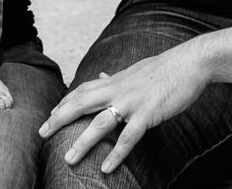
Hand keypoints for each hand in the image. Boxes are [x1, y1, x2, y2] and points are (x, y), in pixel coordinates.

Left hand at [39, 46, 208, 174]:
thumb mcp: (134, 72)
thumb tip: (101, 77)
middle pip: (80, 104)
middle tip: (42, 134)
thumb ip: (116, 78)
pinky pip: (128, 137)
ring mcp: (131, 102)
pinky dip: (117, 154)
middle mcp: (117, 90)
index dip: (64, 103)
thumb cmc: (163, 70)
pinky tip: (107, 168)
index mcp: (115, 81)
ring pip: (100, 123)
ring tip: (68, 158)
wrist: (189, 63)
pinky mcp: (147, 114)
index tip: (50, 115)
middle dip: (59, 119)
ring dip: (82, 142)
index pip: (82, 91)